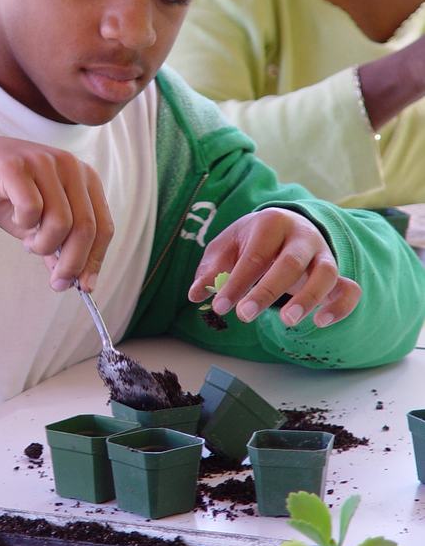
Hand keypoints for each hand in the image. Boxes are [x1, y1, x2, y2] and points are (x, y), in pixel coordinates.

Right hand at [0, 132, 113, 291]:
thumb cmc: (6, 194)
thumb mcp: (39, 224)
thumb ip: (60, 246)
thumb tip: (76, 281)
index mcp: (84, 178)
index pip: (103, 225)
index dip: (95, 260)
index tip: (85, 286)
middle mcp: (69, 166)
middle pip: (86, 227)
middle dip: (72, 263)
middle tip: (57, 282)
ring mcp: (43, 163)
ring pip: (61, 222)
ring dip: (44, 245)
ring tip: (30, 242)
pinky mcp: (17, 167)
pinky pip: (31, 210)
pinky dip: (24, 225)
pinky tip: (16, 219)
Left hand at [188, 208, 360, 327]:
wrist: (286, 227)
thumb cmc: (251, 241)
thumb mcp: (226, 247)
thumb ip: (212, 269)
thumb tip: (195, 293)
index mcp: (271, 223)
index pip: (255, 255)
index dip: (237, 282)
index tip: (220, 306)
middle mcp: (302, 235)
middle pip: (291, 262)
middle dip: (267, 290)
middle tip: (244, 315)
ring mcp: (323, 254)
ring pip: (326, 273)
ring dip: (308, 298)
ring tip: (288, 322)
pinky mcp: (338, 274)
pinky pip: (349, 289)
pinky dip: (340, 306)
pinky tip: (321, 322)